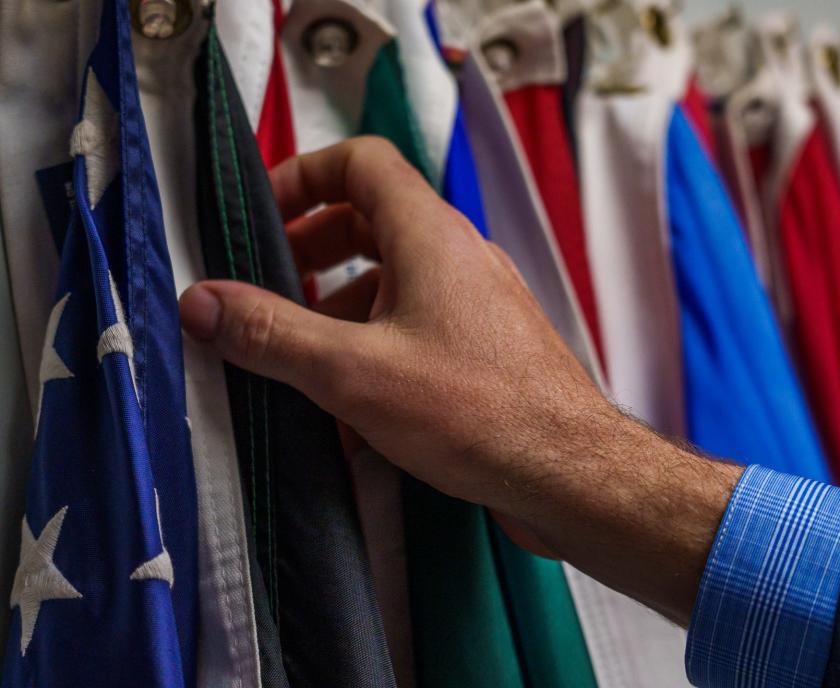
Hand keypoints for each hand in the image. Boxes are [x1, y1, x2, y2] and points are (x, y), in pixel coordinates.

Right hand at [179, 137, 740, 623]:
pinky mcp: (486, 350)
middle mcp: (460, 258)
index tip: (261, 218)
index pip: (362, 162)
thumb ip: (272, 334)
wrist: (569, 473)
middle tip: (271, 291)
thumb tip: (201, 302)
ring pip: (395, 283)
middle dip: (313, 252)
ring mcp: (479, 305)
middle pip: (373, 222)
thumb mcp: (352, 372)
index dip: (304, 176)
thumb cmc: (477, 412)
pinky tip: (352, 410)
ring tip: (301, 360)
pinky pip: (419, 330)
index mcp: (430, 235)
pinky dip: (377, 350)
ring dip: (341, 311)